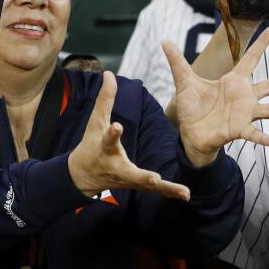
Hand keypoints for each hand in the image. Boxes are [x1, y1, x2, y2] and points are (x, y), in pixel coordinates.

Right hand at [68, 71, 191, 201]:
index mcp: (105, 149)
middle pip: (130, 173)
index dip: (112, 133)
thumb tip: (109, 73)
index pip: (108, 140)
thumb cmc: (90, 144)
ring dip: (166, 189)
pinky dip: (170, 192)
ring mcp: (128, 180)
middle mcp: (117, 168)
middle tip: (155, 179)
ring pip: (147, 186)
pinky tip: (186, 195)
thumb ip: (105, 99)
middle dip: (142, 177)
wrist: (82, 176)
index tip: (117, 127)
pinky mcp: (137, 186)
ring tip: (184, 192)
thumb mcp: (95, 122)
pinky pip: (155, 190)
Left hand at [162, 26, 268, 166]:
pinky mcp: (239, 129)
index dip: (261, 43)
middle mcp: (244, 96)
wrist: (191, 134)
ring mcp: (245, 113)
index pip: (250, 58)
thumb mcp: (184, 82)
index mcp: (233, 81)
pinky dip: (264, 138)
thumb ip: (177, 62)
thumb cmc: (193, 108)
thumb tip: (164, 41)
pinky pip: (254, 134)